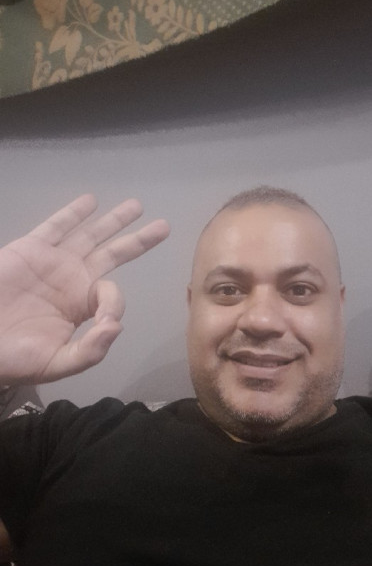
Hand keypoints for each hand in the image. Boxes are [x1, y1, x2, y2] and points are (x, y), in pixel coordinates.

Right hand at [0, 195, 168, 384]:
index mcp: (80, 307)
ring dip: (113, 220)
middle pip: (113, 254)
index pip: (111, 295)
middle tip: (163, 227)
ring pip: (90, 235)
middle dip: (138, 240)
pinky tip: (90, 201)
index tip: (104, 322)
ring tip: (136, 205)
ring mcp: (52, 262)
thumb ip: (89, 352)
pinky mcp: (30, 249)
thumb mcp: (56, 364)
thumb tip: (116, 327)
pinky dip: (73, 213)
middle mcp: (72, 280)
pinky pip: (55, 227)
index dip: (114, 303)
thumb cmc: (13, 357)